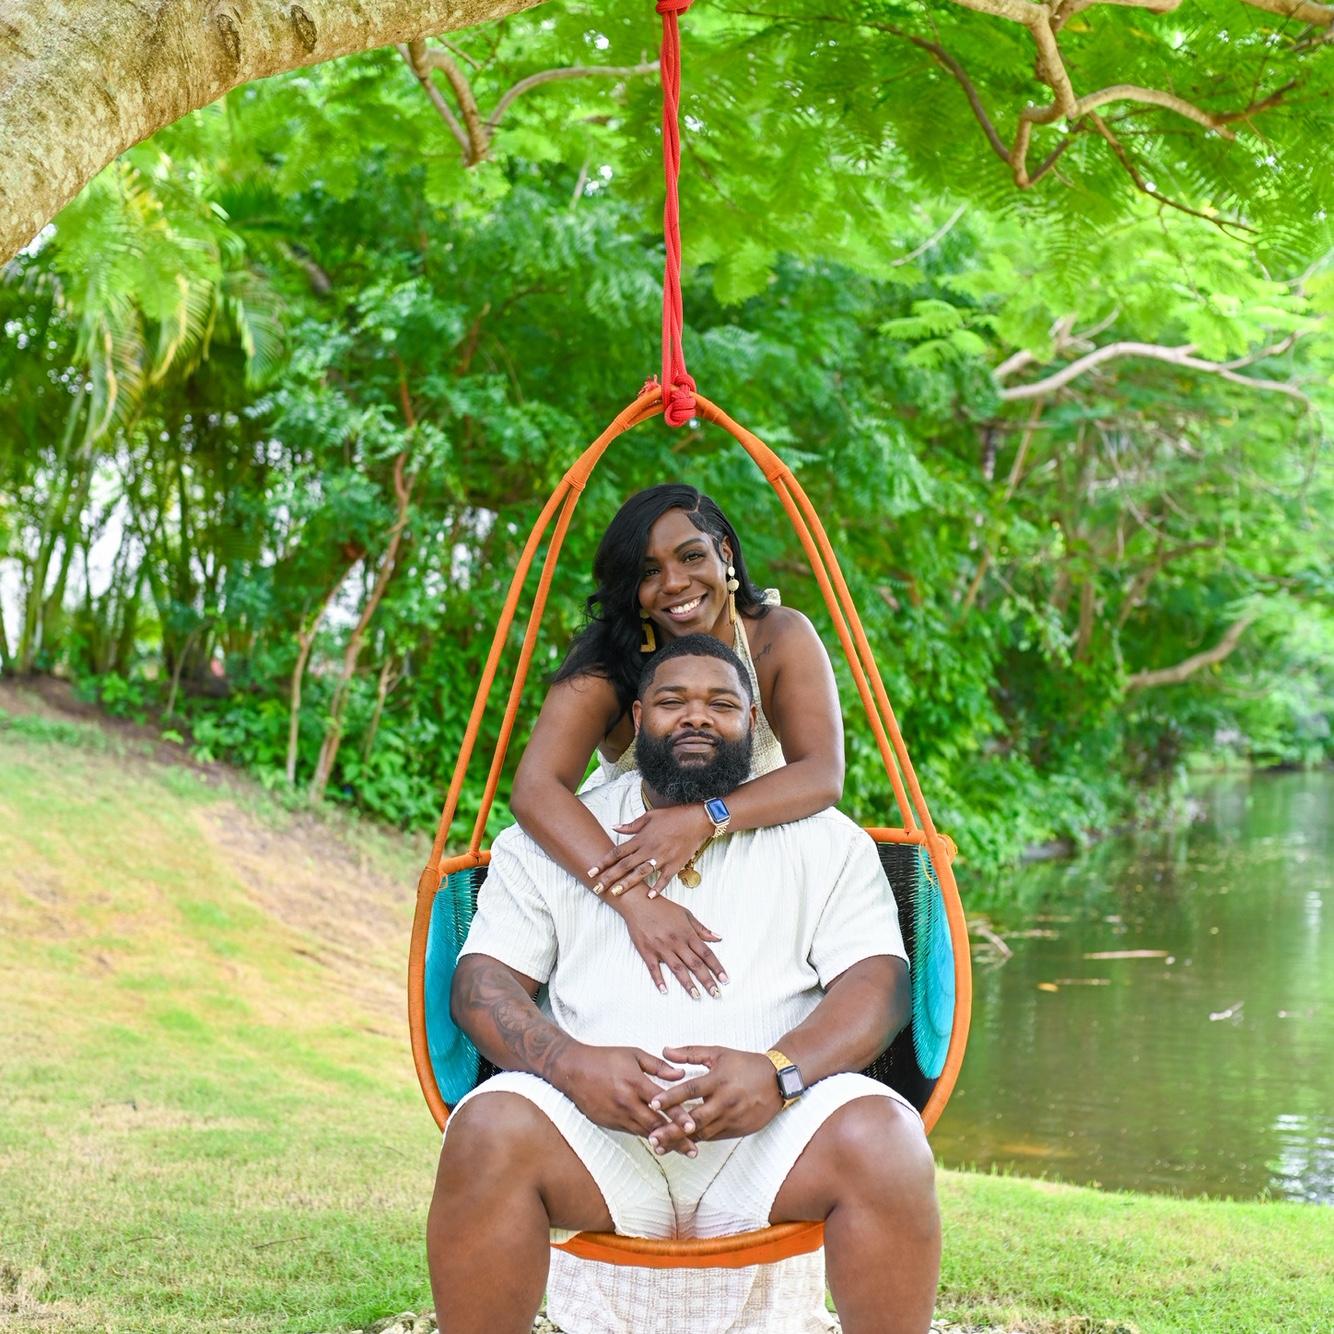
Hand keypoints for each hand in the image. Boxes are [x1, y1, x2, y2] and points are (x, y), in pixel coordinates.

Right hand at [557, 1044, 697, 1155]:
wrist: (572, 1070)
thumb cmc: (604, 1059)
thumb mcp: (633, 1055)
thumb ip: (658, 1066)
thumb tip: (680, 1075)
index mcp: (634, 1082)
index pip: (661, 1102)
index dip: (677, 1115)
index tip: (692, 1126)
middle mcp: (627, 1102)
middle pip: (655, 1125)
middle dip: (676, 1139)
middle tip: (693, 1151)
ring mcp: (617, 1115)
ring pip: (645, 1133)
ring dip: (664, 1143)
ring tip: (682, 1151)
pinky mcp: (610, 1123)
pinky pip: (633, 1132)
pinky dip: (647, 1137)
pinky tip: (660, 1143)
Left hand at [588, 804, 713, 899]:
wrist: (697, 820)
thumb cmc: (673, 816)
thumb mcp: (649, 816)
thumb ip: (631, 825)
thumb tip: (614, 827)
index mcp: (641, 838)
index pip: (618, 852)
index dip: (603, 862)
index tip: (592, 871)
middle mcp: (649, 849)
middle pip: (625, 865)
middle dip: (610, 877)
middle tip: (597, 888)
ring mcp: (662, 858)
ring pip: (641, 873)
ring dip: (627, 883)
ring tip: (615, 893)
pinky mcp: (675, 864)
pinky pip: (665, 878)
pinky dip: (657, 887)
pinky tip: (649, 896)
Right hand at [614, 894, 726, 998]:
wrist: (638, 902)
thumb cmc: (663, 907)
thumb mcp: (685, 914)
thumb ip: (701, 929)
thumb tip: (718, 938)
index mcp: (687, 933)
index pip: (706, 953)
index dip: (717, 967)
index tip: (725, 979)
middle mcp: (676, 942)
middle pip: (695, 964)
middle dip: (707, 980)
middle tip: (716, 994)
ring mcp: (661, 947)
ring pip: (678, 969)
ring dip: (688, 984)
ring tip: (697, 996)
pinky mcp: (647, 951)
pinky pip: (654, 968)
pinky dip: (659, 980)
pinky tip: (664, 991)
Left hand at [650, 1046, 782, 1140]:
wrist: (778, 1081)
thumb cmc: (745, 1064)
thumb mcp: (718, 1053)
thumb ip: (690, 1053)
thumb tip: (665, 1050)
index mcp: (718, 1080)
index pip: (691, 1090)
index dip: (671, 1097)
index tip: (653, 1103)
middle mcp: (725, 1101)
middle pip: (695, 1118)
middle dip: (672, 1129)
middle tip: (653, 1138)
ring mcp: (731, 1117)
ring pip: (703, 1133)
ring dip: (681, 1140)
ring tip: (661, 1147)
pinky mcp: (737, 1129)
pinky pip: (714, 1137)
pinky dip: (697, 1141)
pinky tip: (682, 1146)